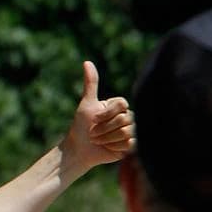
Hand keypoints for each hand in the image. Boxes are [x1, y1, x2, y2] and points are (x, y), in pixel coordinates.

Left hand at [59, 61, 135, 178]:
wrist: (80, 149)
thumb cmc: (81, 127)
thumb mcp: (87, 104)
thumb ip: (91, 84)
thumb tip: (87, 62)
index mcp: (119, 106)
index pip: (122, 104)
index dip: (106, 114)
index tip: (93, 120)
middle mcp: (127, 116)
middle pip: (124, 119)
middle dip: (104, 128)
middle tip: (93, 134)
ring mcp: (130, 131)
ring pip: (127, 132)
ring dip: (108, 138)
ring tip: (99, 141)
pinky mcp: (131, 145)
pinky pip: (129, 144)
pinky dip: (115, 147)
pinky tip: (108, 148)